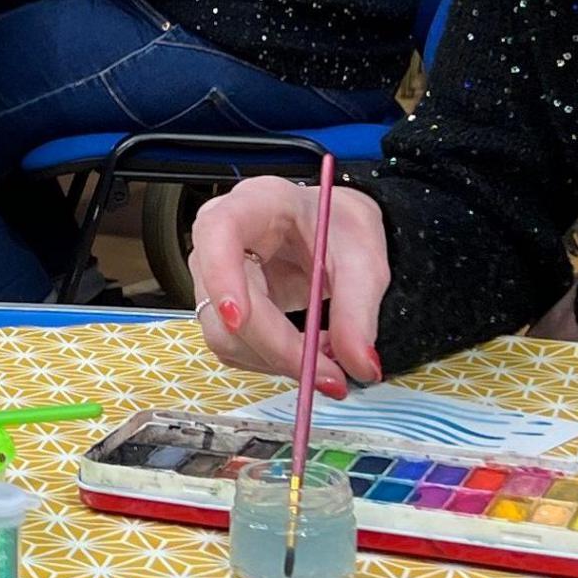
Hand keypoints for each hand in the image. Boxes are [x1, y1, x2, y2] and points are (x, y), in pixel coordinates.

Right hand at [187, 176, 391, 397]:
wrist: (332, 233)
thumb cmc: (339, 230)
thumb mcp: (364, 262)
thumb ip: (359, 313)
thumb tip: (360, 364)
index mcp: (255, 204)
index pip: (218, 233)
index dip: (221, 277)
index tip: (240, 319)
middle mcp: (220, 238)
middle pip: (221, 302)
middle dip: (274, 345)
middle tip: (327, 372)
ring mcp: (213, 275)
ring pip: (224, 335)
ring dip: (276, 359)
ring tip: (326, 353)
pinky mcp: (219, 309)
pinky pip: (235, 348)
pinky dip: (272, 361)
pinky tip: (304, 349)